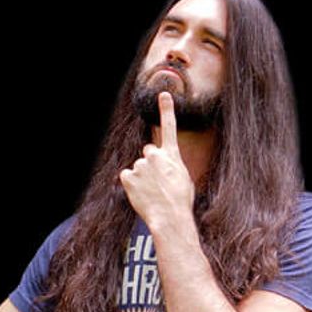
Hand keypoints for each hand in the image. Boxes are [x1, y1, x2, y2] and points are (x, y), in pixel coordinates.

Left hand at [118, 90, 194, 240]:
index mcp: (171, 155)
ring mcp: (140, 165)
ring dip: (143, 178)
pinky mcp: (127, 176)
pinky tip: (141, 194)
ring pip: (138, 168)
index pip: (169, 127)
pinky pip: (128, 177)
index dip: (166, 109)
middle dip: (150, 163)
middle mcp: (154, 155)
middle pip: (148, 152)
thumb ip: (171, 165)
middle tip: (158, 181)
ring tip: (152, 192)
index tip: (163, 95)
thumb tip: (163, 167)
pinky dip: (132, 185)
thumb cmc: (180, 200)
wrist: (170, 216)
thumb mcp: (183, 178)